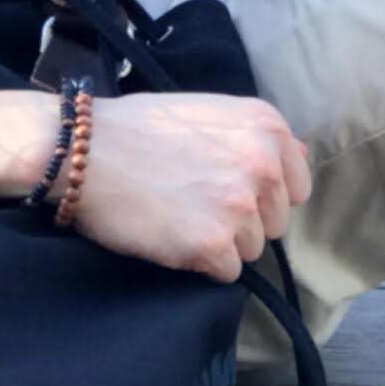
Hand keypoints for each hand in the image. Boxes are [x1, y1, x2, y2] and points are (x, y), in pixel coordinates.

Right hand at [51, 92, 311, 281]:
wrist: (85, 152)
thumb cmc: (140, 128)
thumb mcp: (209, 112)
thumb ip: (256, 136)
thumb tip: (299, 157)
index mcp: (266, 126)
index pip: (297, 185)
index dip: (265, 196)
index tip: (231, 192)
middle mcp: (263, 163)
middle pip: (275, 221)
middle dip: (242, 221)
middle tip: (194, 202)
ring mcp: (240, 205)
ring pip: (251, 249)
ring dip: (220, 243)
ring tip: (179, 216)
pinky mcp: (213, 244)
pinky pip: (226, 272)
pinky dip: (201, 264)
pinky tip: (172, 237)